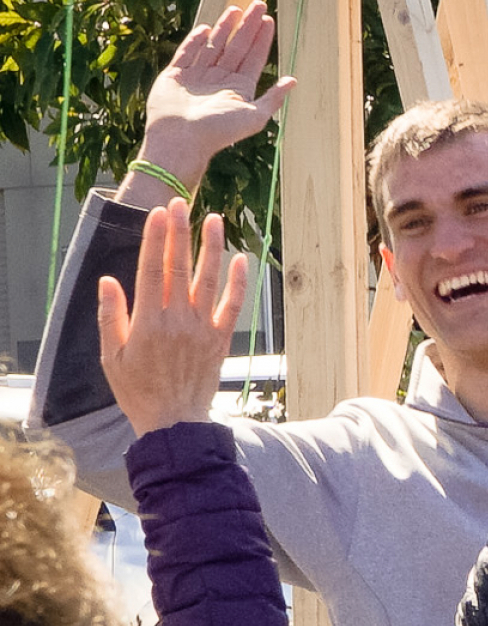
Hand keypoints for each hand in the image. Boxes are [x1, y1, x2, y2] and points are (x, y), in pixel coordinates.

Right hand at [97, 201, 246, 436]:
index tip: (158, 214)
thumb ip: (110, 316)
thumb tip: (108, 281)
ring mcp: (203, 329)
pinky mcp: (222, 340)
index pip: (151, 270)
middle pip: (180, 268)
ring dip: (212, 248)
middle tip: (181, 203)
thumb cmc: (138, 390)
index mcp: (148, 321)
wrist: (175, 422)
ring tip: (214, 220)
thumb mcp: (111, 355)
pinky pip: (233, 306)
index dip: (155, 240)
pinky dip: (238, 283)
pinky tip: (241, 259)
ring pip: (210, 280)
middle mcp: (178, 320)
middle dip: (180, 233)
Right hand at [126, 3, 295, 204]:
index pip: (254, 58)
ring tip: (236, 9)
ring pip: (214, 46)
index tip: (269, 20)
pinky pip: (187, 53)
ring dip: (225, 28)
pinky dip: (196, 40)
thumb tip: (293, 81)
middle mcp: (219, 81)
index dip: (262, 39)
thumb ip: (273, 98)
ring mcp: (197, 77)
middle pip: (237, 47)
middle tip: (258, 4)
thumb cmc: (219, 131)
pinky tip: (207, 28)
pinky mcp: (175, 75)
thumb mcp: (255, 116)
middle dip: (248, 26)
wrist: (181, 139)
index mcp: (239, 89)